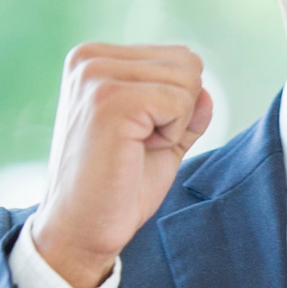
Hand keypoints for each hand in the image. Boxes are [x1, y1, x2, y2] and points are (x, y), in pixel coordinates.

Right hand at [25, 42, 216, 287]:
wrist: (79, 230)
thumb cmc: (117, 189)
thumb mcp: (159, 139)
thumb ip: (184, 110)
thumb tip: (207, 91)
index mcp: (95, 58)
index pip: (179, 57)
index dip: (178, 106)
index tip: (138, 136)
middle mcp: (90, 58)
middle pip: (187, 64)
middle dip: (180, 113)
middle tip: (138, 146)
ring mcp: (97, 75)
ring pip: (188, 81)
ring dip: (174, 126)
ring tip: (134, 150)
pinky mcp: (110, 99)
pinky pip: (180, 103)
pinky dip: (171, 136)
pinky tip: (135, 153)